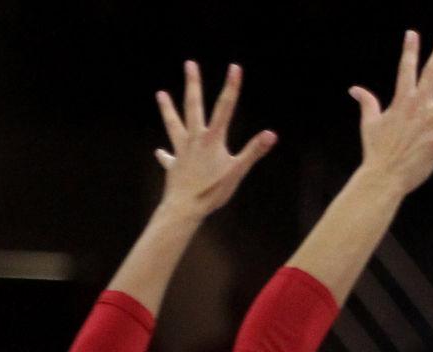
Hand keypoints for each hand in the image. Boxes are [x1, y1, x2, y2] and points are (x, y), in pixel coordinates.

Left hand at [155, 62, 276, 218]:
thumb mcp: (238, 171)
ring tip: (160, 94)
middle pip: (193, 106)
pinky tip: (160, 152)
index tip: (234, 68)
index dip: (231, 87)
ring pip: (173, 124)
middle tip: (190, 64)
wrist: (185, 207)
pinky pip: (168, 157)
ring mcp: (181, 150)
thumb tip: (271, 134)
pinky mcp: (173, 165)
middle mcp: (194, 139)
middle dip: (193, 84)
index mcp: (212, 139)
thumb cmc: (213, 190)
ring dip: (167, 109)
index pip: (225, 108)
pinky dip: (165, 155)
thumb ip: (253, 151)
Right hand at [349, 28, 432, 196]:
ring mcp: (431, 122)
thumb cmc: (376, 151)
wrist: (384, 175)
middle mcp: (418, 107)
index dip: (410, 50)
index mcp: (401, 101)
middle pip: (432, 73)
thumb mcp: (370, 123)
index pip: (406, 69)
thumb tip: (355, 89)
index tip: (413, 33)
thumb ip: (367, 103)